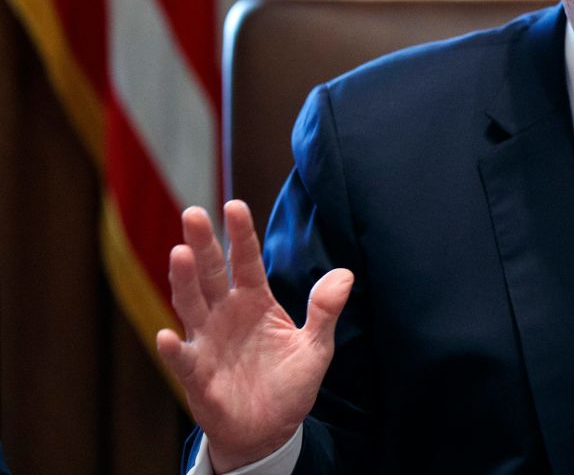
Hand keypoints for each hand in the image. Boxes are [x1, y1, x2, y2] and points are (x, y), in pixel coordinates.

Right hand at [156, 201, 352, 472]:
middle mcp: (225, 313)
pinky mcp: (197, 374)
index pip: (245, 261)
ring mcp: (207, 340)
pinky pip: (182, 359)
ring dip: (184, 281)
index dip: (241, 235)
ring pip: (191, 304)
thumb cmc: (289, 384)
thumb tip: (345, 275)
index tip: (234, 206)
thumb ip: (325, 311)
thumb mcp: (316, 347)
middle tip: (194, 213)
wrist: (270, 429)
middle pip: (211, 273)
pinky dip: (173, 349)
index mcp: (255, 301)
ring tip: (179, 253)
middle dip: (202, 244)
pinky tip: (166, 335)